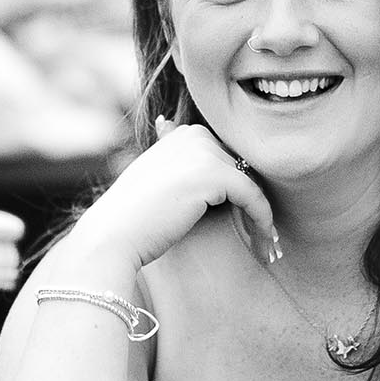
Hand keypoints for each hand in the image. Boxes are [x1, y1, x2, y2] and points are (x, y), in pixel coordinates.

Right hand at [64, 116, 278, 272]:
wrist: (113, 235)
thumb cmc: (134, 218)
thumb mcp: (159, 181)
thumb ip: (179, 165)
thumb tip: (175, 134)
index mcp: (184, 134)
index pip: (230, 160)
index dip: (242, 192)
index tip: (249, 220)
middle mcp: (195, 134)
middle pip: (245, 170)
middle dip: (254, 204)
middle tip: (266, 237)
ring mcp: (204, 151)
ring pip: (253, 184)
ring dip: (262, 217)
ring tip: (267, 246)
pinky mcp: (214, 174)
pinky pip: (254, 197)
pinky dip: (263, 222)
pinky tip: (263, 246)